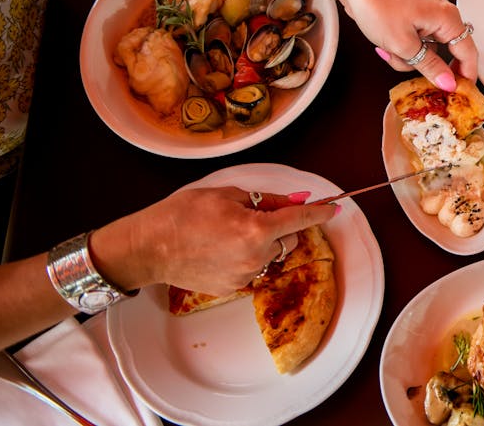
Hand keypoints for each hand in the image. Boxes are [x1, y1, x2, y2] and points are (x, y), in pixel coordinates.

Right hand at [98, 186, 336, 294]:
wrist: (150, 247)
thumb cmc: (183, 214)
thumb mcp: (227, 195)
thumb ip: (266, 201)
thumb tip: (294, 201)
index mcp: (257, 229)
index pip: (300, 219)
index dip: (319, 212)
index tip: (333, 208)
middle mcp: (256, 256)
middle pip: (287, 239)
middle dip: (280, 226)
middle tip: (254, 215)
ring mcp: (244, 275)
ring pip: (270, 255)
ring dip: (262, 243)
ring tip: (229, 233)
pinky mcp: (232, 287)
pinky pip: (252, 268)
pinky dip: (246, 257)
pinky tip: (220, 250)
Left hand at [328, 0, 478, 90]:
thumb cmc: (377, 5)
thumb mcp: (403, 45)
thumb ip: (430, 66)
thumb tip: (448, 83)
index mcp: (447, 18)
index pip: (468, 53)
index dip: (466, 76)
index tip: (460, 95)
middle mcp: (443, 15)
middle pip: (448, 54)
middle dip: (428, 67)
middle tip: (418, 78)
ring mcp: (429, 17)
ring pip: (429, 52)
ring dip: (410, 59)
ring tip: (390, 51)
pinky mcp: (416, 19)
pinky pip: (418, 44)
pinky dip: (404, 50)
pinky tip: (387, 46)